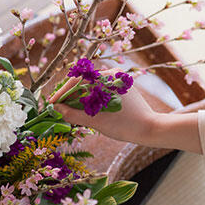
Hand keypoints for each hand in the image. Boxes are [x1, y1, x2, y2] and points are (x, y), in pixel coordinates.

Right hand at [50, 68, 201, 152]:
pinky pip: (99, 90)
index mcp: (106, 78)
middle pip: (82, 81)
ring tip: (69, 109)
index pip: (77, 80)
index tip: (52, 102)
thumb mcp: (96, 121)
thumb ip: (74, 114)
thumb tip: (57, 109)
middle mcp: (111, 74)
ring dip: (79, 97)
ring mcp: (116, 81)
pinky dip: (90, 98)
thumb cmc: (126, 125)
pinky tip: (84, 109)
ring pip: (90, 86)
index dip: (62, 92)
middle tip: (58, 107)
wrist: (151, 129)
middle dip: (69, 94)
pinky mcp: (120, 88)